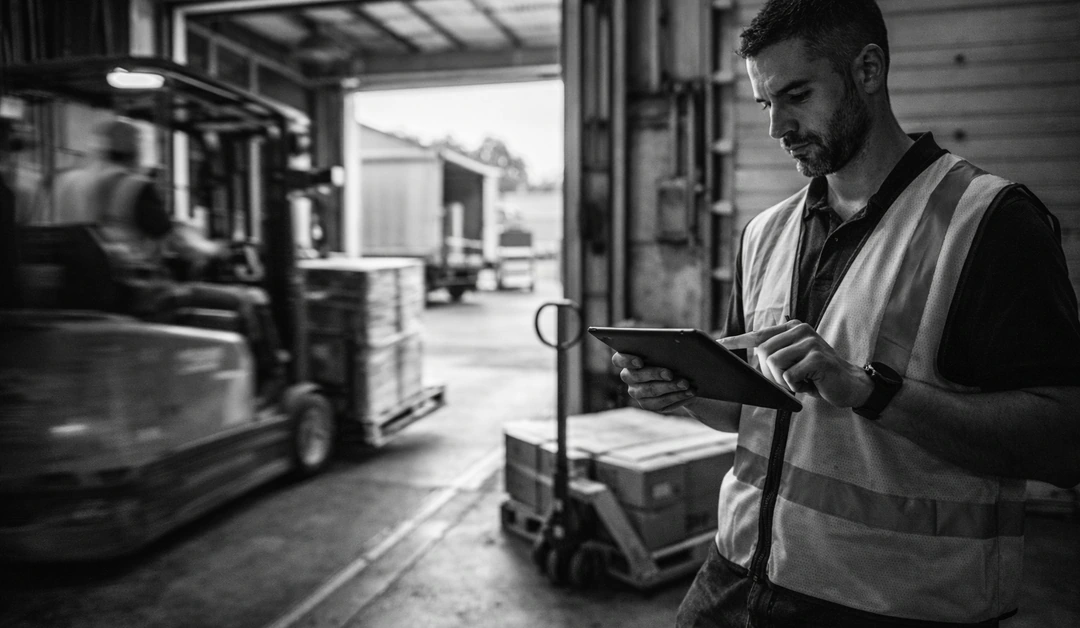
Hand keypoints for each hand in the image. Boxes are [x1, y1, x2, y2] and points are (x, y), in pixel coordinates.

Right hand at [612, 352, 695, 412]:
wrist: (682, 375)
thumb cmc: (672, 356)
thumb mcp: (668, 350)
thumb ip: (666, 346)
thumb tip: (678, 345)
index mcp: (627, 359)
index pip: (618, 359)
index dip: (627, 360)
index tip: (640, 362)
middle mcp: (628, 376)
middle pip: (636, 376)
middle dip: (655, 374)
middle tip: (670, 373)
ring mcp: (636, 392)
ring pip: (650, 391)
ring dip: (670, 387)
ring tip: (685, 383)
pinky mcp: (647, 404)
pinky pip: (660, 403)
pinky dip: (676, 397)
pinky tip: (688, 392)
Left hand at [719, 319, 872, 408]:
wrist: (849, 385)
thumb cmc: (816, 376)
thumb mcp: (793, 361)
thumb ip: (775, 354)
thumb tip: (749, 360)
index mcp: (792, 328)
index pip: (758, 334)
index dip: (737, 340)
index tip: (718, 344)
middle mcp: (800, 330)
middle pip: (763, 353)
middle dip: (770, 374)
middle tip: (789, 381)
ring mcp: (810, 342)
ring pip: (774, 364)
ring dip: (783, 381)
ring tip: (800, 382)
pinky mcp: (818, 358)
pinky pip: (789, 376)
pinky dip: (796, 387)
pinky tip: (810, 385)